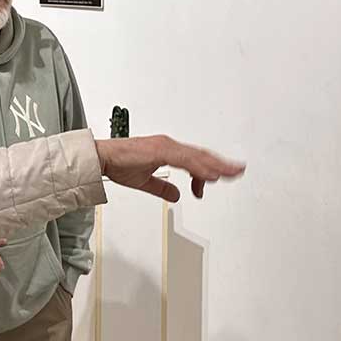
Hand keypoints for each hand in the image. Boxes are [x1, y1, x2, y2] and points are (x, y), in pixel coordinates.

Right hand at [95, 135, 244, 201]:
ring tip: (232, 173)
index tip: (220, 178)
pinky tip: (211, 175)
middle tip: (238, 171)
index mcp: (167, 150)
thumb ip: (162, 187)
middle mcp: (169, 145)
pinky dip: (200, 167)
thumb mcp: (145, 181)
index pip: (195, 160)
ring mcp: (166, 147)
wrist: (102, 157)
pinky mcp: (160, 150)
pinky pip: (185, 160)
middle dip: (222, 164)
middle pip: (202, 156)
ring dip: (216, 165)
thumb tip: (177, 195)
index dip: (210, 169)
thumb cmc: (119, 164)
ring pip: (198, 157)